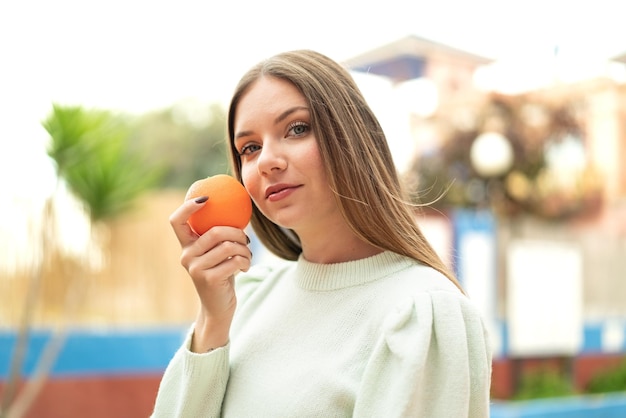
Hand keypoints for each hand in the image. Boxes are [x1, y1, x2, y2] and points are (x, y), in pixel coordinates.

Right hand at [169, 197, 251, 351]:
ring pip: (228, 246)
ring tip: (247, 255)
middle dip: (237, 233)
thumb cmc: (221, 274)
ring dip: (245, 249)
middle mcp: (186, 256)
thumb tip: (238, 208)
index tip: (206, 199)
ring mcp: (195, 268)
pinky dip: (246, 261)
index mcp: (186, 246)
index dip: (188, 207)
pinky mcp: (208, 278)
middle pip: (215, 231)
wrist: (218, 307)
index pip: (176, 221)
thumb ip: (219, 236)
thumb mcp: (217, 253)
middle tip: (246, 240)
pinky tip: (245, 267)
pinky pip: (234, 260)